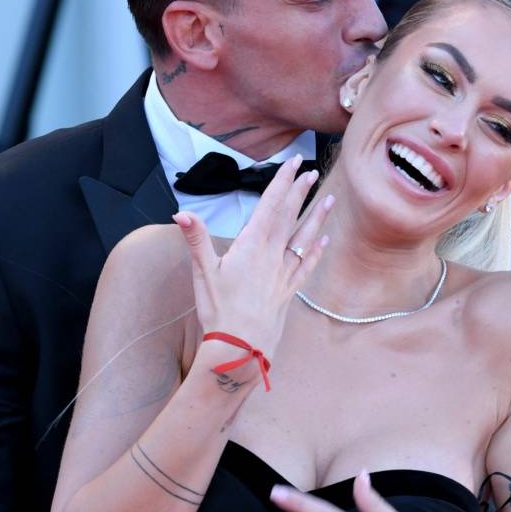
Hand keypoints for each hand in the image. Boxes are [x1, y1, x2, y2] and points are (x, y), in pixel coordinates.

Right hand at [174, 156, 333, 358]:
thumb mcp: (203, 272)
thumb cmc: (219, 310)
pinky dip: (316, 252)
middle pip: (289, 217)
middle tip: (311, 172)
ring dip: (316, 217)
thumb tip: (181, 213)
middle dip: (300, 192)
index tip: (294, 164)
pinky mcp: (288, 291)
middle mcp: (272, 255)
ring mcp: (283, 273)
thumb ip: (196, 239)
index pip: (270, 205)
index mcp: (252, 245)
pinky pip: (306, 266)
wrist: (241, 347)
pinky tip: (325, 241)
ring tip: (329, 199)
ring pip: (304, 238)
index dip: (282, 182)